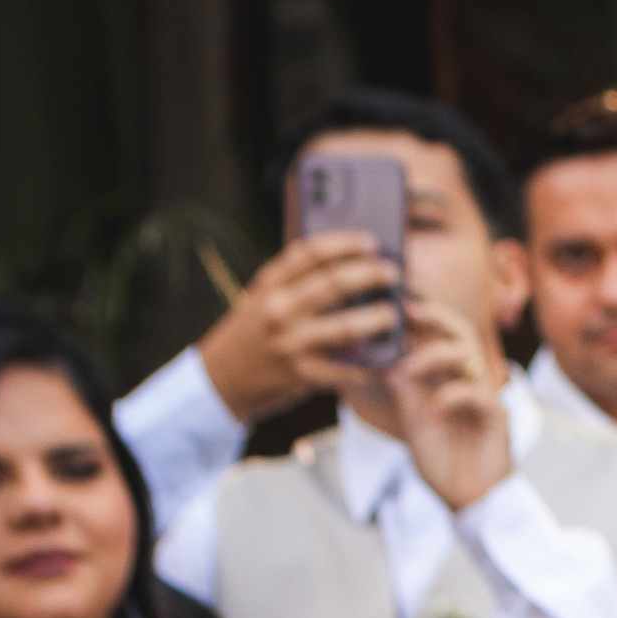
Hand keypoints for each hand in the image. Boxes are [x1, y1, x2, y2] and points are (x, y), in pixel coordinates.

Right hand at [197, 232, 400, 418]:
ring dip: (377, 319)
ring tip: (394, 313)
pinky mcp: (301, 374)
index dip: (345, 243)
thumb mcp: (264, 297)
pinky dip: (372, 366)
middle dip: (370, 275)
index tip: (372, 241)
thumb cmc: (255, 329)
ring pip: (345, 326)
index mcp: (270, 284)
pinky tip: (391, 361)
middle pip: (333, 283)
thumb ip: (296, 280)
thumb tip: (348, 261)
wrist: (222, 376)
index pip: (310, 253)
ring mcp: (290, 342)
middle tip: (394, 273)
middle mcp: (278, 309)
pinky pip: (346, 369)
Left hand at [376, 307, 513, 511]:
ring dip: (435, 356)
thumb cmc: (443, 460)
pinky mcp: (496, 421)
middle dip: (436, 317)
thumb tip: (381, 355)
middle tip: (408, 311)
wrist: (468, 500)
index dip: (422, 316)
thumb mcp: (413, 418)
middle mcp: (470, 383)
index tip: (394, 302)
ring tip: (408, 369)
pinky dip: (452, 396)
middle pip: (462, 334)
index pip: (441, 335)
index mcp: (450, 379)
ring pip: (470, 357)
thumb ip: (403, 387)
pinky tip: (433, 410)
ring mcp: (486, 399)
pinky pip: (479, 396)